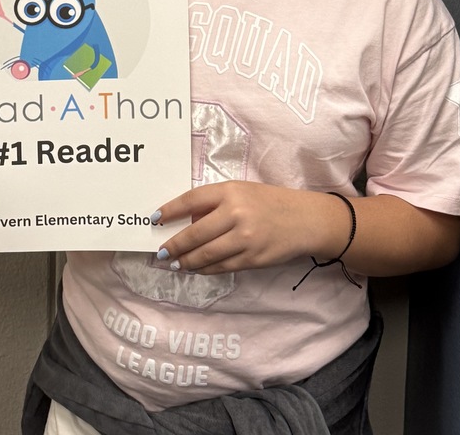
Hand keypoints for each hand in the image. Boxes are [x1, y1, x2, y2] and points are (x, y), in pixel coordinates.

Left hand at [154, 181, 323, 274]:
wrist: (305, 220)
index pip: (191, 200)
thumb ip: (215, 203)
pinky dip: (205, 269)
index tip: (154, 219)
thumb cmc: (270, 202)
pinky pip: (221, 267)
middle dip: (174, 245)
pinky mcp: (251, 259)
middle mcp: (235, 214)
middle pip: (194, 233)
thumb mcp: (242, 191)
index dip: (170, 211)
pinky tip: (197, 268)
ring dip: (186, 261)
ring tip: (176, 263)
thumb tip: (186, 221)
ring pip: (205, 255)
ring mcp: (244, 239)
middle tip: (161, 252)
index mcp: (231, 191)